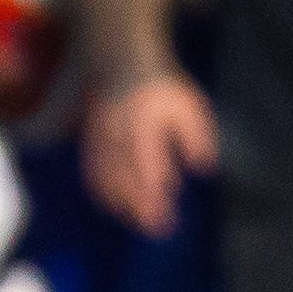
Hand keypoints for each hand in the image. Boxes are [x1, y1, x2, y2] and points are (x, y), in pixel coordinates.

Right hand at [83, 68, 217, 235]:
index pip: (148, 169)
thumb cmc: (162, 87)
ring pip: (106, 178)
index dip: (155, 197)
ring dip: (121, 203)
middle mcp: (118, 134)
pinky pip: (93, 171)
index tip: (167, 218)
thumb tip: (202, 167)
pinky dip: (102, 191)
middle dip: (140, 207)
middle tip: (156, 229)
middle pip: (125, 179)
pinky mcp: (90, 139)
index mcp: (143, 125)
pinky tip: (115, 205)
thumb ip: (197, 136)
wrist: (121, 63)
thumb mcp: (188, 105)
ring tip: (138, 221)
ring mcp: (100, 137)